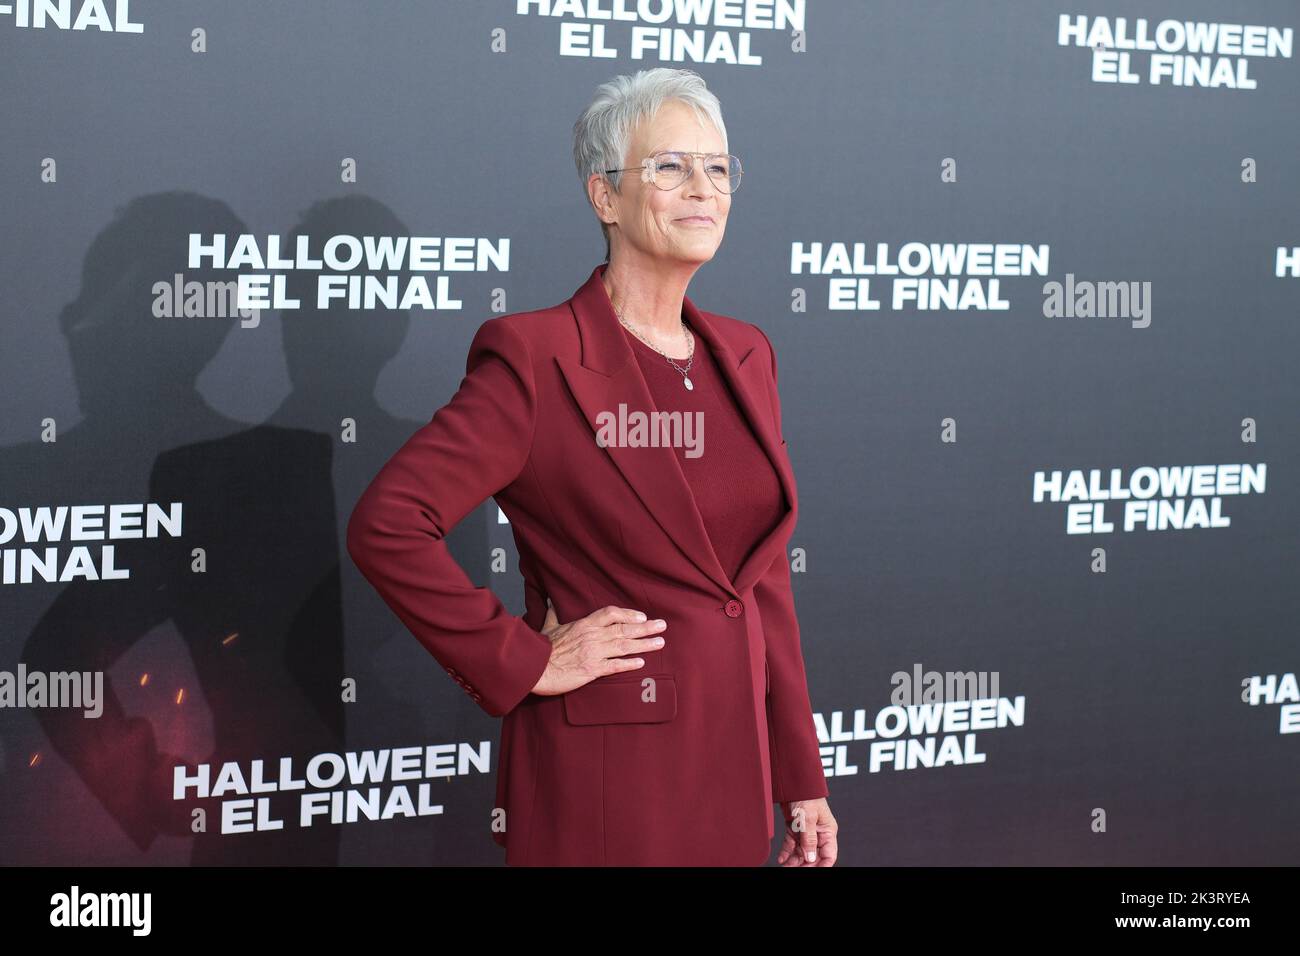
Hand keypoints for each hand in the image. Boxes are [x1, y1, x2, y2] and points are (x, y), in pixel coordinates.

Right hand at [529, 602, 666, 696]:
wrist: (534, 667)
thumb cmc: (540, 649)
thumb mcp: (548, 626)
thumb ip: (553, 614)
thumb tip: (551, 601)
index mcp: (583, 624)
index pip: (611, 614)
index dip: (628, 614)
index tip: (641, 616)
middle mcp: (592, 636)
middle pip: (624, 629)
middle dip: (646, 628)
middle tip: (662, 626)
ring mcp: (593, 652)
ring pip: (624, 646)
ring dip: (644, 644)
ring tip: (660, 642)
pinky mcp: (592, 669)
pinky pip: (615, 665)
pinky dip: (629, 664)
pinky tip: (642, 663)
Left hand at [776, 797, 837, 865]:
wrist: (793, 782)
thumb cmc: (806, 795)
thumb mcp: (808, 818)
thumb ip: (809, 839)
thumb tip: (811, 858)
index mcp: (827, 831)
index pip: (829, 855)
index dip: (822, 865)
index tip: (812, 871)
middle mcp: (818, 833)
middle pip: (813, 856)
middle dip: (805, 864)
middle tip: (794, 870)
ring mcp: (806, 832)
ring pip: (801, 852)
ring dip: (793, 861)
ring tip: (785, 866)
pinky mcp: (795, 829)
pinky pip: (791, 845)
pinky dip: (786, 852)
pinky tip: (781, 858)